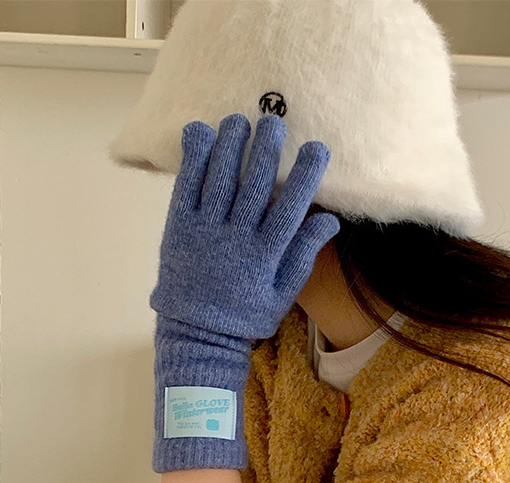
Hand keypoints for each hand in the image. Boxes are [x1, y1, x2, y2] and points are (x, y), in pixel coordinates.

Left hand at [151, 111, 340, 342]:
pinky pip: (187, 186)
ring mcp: (206, 231)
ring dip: (230, 145)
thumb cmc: (245, 315)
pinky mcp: (180, 227)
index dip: (305, 176)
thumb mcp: (282, 294)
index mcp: (265, 256)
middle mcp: (236, 239)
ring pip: (220, 179)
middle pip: (254, 186)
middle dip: (265, 151)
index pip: (290, 208)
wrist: (197, 334)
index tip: (316, 149)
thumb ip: (304, 255)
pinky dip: (195, 158)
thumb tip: (329, 220)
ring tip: (239, 121)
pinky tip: (202, 133)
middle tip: (274, 122)